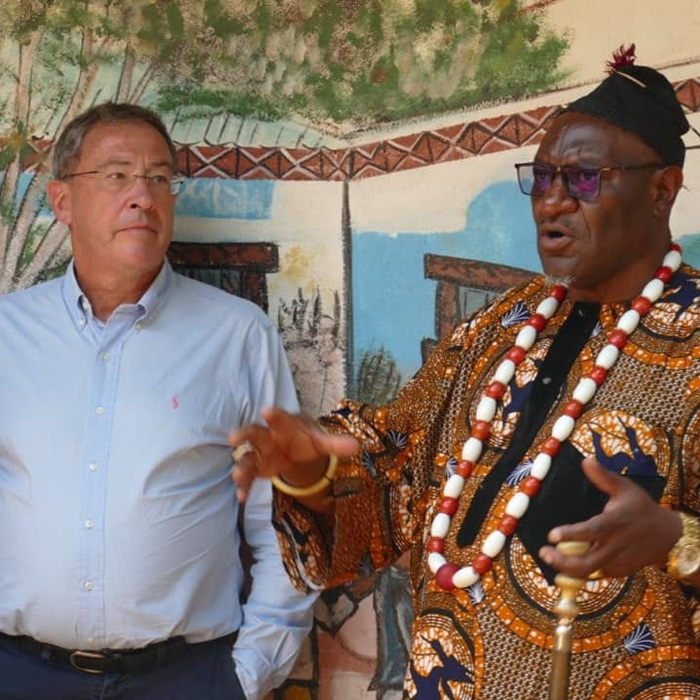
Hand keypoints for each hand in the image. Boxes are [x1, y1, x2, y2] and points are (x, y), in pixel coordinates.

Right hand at [229, 406, 359, 502]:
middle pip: (254, 433)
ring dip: (241, 466)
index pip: (279, 418)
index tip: (266, 410)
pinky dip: (244, 486)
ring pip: (247, 457)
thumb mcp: (320, 441)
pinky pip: (248, 477)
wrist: (295, 447)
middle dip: (245, 434)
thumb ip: (335, 444)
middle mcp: (267, 436)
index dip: (274, 414)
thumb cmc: (305, 439)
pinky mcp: (256, 468)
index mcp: (284, 425)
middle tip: (234, 437)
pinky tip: (242, 498)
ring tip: (238, 476)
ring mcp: (259, 453)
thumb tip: (357, 445)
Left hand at [539, 457, 680, 578]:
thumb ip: (603, 477)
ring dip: (567, 569)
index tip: (552, 535)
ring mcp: (617, 562)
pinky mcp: (619, 572)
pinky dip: (579, 570)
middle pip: (587, 562)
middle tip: (544, 552)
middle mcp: (615, 546)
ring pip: (589, 572)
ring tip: (550, 557)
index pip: (592, 531)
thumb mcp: (626, 488)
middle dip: (563, 562)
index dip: (571, 535)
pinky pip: (596, 573)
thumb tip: (586, 460)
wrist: (668, 536)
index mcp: (615, 523)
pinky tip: (565, 562)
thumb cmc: (641, 508)